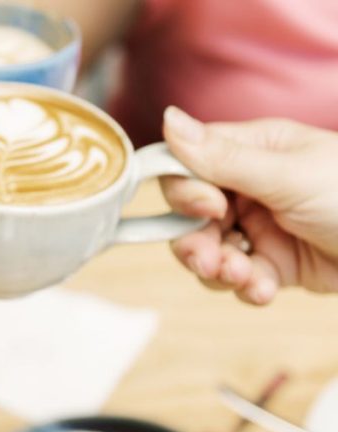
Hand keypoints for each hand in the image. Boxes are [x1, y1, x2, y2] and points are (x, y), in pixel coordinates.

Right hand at [159, 107, 337, 304]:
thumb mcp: (288, 176)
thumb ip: (222, 158)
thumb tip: (168, 118)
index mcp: (252, 152)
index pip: (188, 166)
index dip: (184, 192)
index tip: (207, 209)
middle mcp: (249, 188)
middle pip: (189, 217)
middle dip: (194, 242)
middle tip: (207, 261)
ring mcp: (261, 226)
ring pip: (208, 251)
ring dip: (217, 269)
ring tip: (241, 277)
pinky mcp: (274, 263)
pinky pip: (238, 277)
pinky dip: (246, 286)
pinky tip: (264, 288)